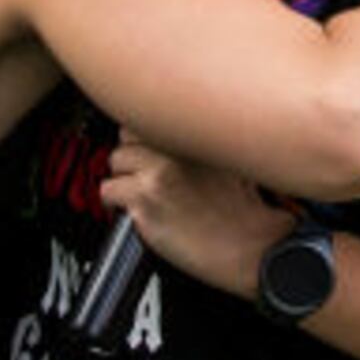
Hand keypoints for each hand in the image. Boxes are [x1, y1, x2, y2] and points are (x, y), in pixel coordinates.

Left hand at [102, 139, 294, 299]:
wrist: (251, 248)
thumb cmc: (244, 209)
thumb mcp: (228, 155)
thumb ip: (195, 137)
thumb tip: (163, 128)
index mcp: (196, 130)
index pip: (149, 111)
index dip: (148, 133)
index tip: (150, 145)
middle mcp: (174, 147)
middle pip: (127, 133)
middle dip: (135, 152)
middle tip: (149, 172)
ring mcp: (157, 173)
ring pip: (115, 160)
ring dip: (125, 177)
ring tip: (148, 194)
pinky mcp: (143, 202)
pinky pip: (108, 192)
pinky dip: (118, 203)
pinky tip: (141, 210)